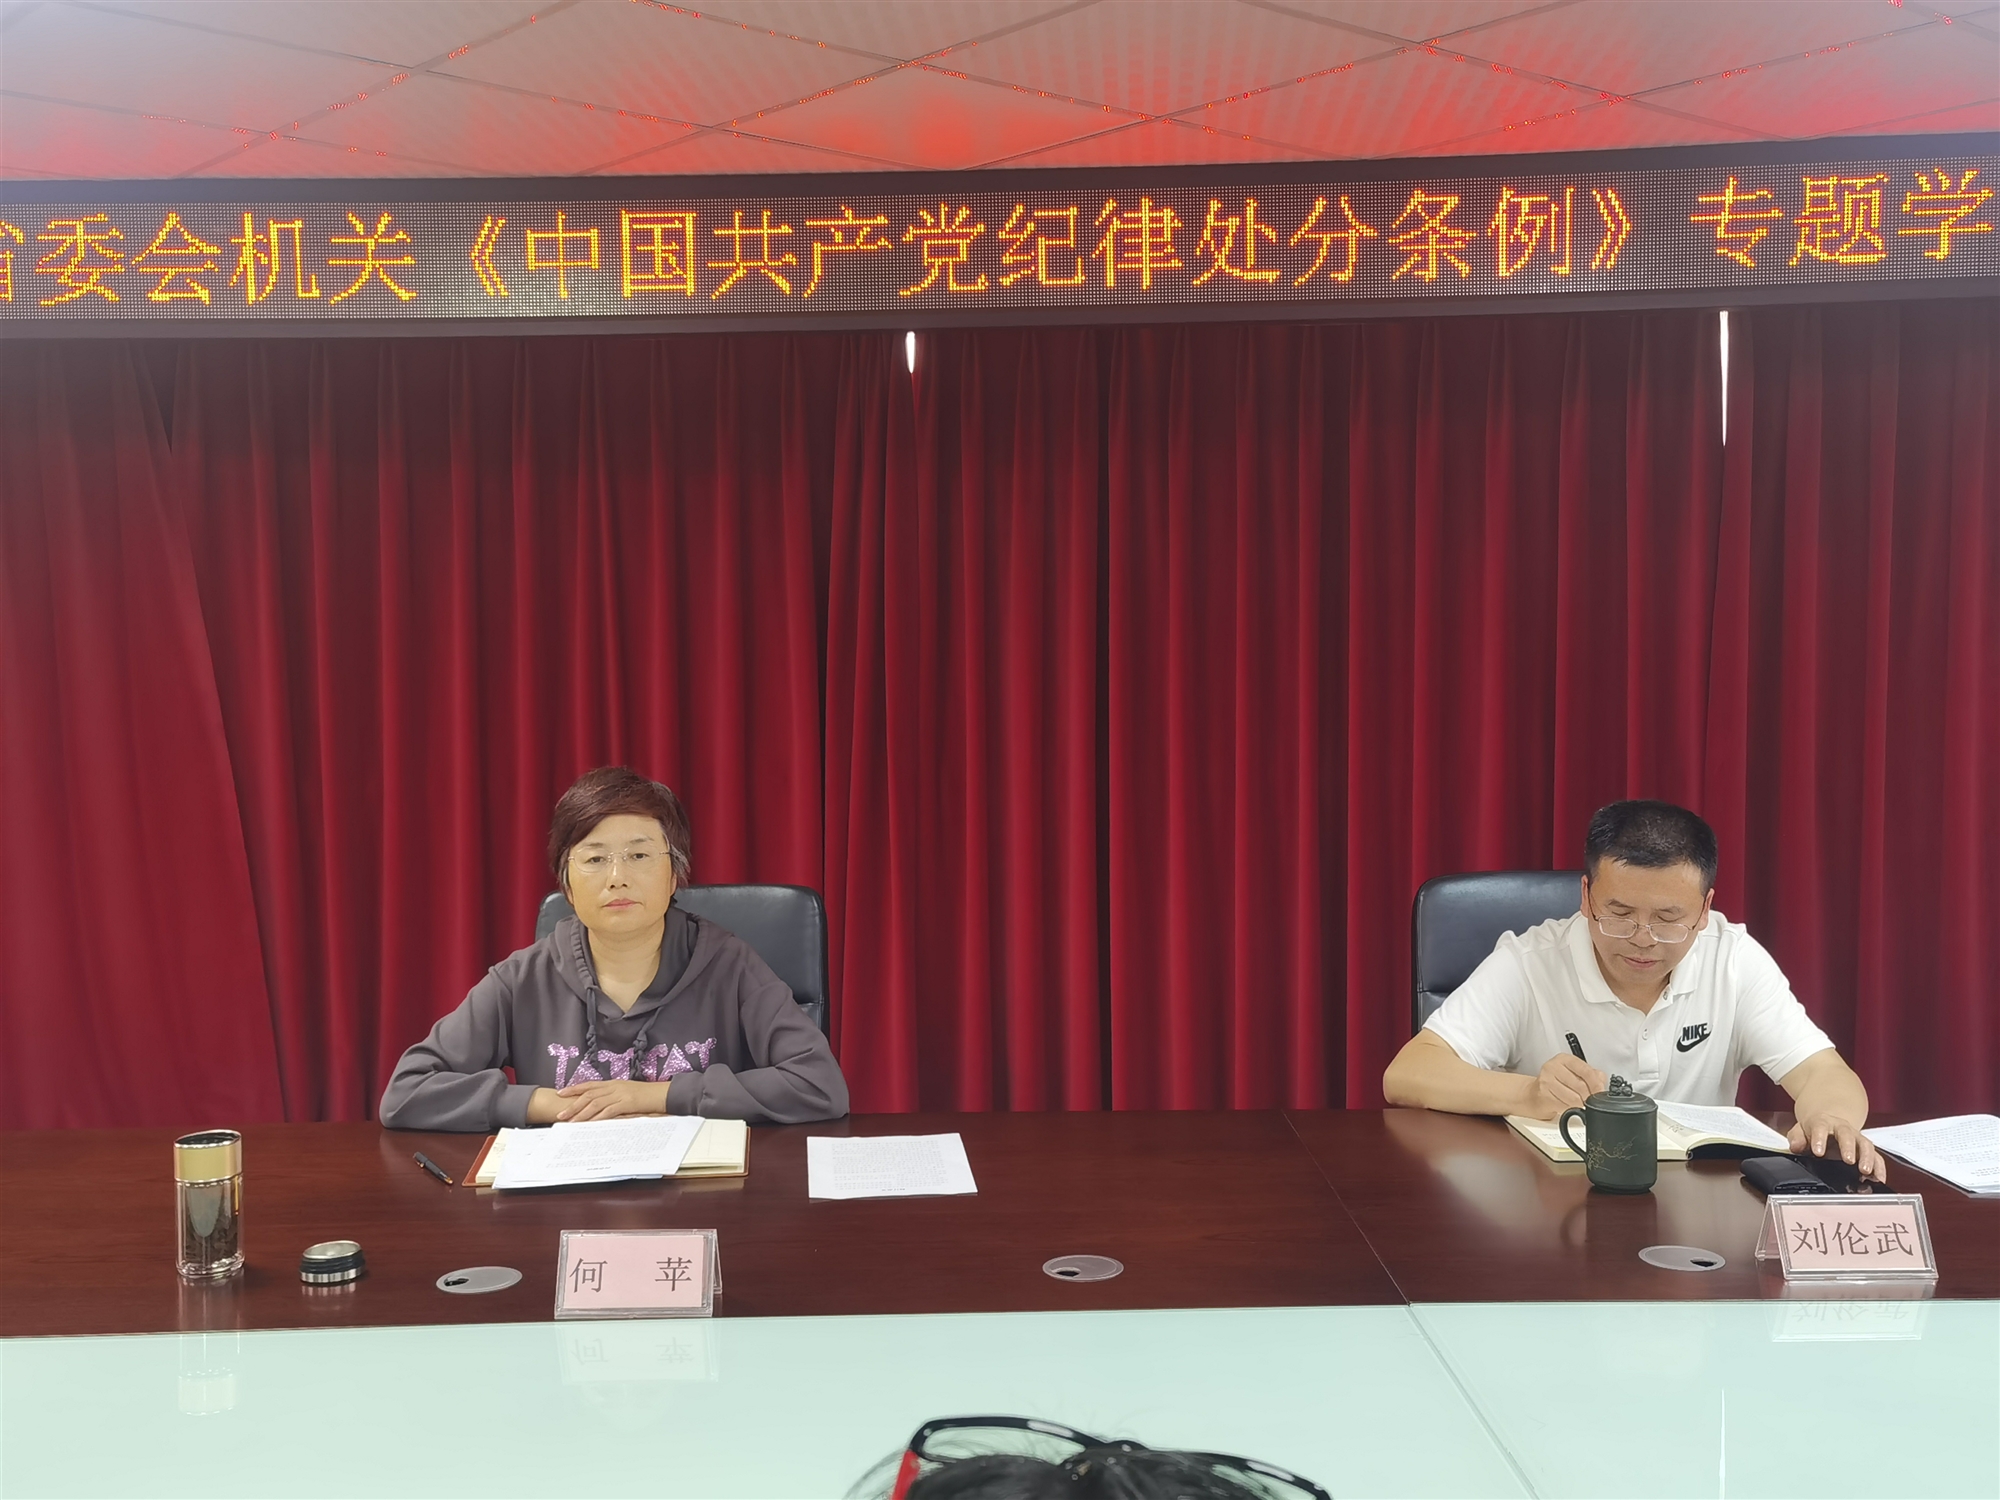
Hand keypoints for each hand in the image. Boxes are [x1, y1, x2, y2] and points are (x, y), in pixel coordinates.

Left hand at [553, 1080, 669, 1121]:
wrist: (663, 1094)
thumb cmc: (647, 1095)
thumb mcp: (628, 1092)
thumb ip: (615, 1096)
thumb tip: (602, 1105)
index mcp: (613, 1083)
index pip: (589, 1085)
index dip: (574, 1088)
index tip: (560, 1093)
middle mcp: (614, 1087)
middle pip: (588, 1095)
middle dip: (573, 1104)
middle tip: (560, 1114)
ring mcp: (620, 1094)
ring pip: (596, 1103)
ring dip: (582, 1113)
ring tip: (571, 1122)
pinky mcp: (627, 1103)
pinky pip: (609, 1110)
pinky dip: (598, 1117)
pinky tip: (590, 1124)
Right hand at [1527, 1054, 1607, 1117]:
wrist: (1533, 1094)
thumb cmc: (1556, 1083)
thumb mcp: (1574, 1074)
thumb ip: (1591, 1075)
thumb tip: (1601, 1083)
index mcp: (1564, 1059)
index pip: (1586, 1070)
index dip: (1596, 1084)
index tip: (1600, 1093)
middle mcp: (1553, 1067)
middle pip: (1580, 1085)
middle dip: (1589, 1097)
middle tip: (1590, 1101)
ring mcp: (1546, 1081)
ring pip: (1573, 1098)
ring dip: (1580, 1105)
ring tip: (1579, 1104)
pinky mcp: (1543, 1095)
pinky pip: (1564, 1106)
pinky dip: (1570, 1109)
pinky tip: (1568, 1106)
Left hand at [1788, 1113, 1886, 1182]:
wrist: (1828, 1122)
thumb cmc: (1814, 1129)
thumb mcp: (1800, 1130)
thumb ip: (1797, 1138)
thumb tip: (1796, 1147)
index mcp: (1823, 1123)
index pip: (1820, 1128)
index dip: (1819, 1139)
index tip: (1818, 1152)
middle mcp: (1842, 1128)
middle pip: (1847, 1135)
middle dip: (1849, 1147)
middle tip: (1849, 1160)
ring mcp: (1857, 1138)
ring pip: (1865, 1145)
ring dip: (1867, 1158)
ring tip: (1866, 1171)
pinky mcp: (1866, 1148)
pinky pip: (1876, 1156)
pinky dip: (1879, 1167)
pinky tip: (1879, 1178)